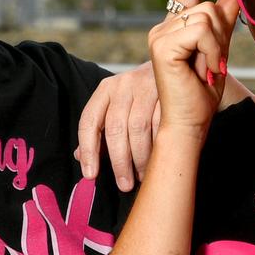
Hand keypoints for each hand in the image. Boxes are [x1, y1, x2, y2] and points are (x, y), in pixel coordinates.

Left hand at [76, 64, 160, 191]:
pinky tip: (158, 159)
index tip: (91, 175)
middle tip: (124, 184)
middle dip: (119, 161)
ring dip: (141, 158)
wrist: (175, 70)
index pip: (89, 122)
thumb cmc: (142, 95)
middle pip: (115, 128)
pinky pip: (161, 124)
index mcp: (106, 89)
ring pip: (139, 128)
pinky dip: (158, 145)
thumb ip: (100, 131)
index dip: (89, 151)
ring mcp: (147, 85)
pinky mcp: (169, 91)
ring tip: (142, 176)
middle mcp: (124, 84)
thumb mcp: (118, 107)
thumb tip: (80, 156)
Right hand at [146, 0, 241, 141]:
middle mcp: (162, 28)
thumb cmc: (203, 91)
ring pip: (206, 16)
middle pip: (206, 5)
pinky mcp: (162, 46)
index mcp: (173, 27)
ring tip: (212, 66)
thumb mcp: (220, 49)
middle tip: (219, 60)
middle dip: (223, 32)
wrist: (191, 122)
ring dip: (218, 44)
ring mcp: (159, 36)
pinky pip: (201, 30)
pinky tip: (208, 68)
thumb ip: (224, 22)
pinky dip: (212, 50)